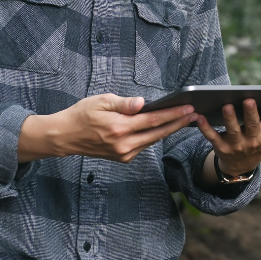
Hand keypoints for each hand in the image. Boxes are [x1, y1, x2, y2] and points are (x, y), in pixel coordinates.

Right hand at [18, 94, 196, 162]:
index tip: (188, 108)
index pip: (152, 120)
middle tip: (195, 114)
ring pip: (152, 140)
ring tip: (184, 119)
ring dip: (169, 130)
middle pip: (158, 133)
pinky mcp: (123, 158)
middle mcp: (124, 144)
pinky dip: (154, 136)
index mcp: (119, 128)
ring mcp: (124, 153)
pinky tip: (164, 127)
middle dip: (178, 123)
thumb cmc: (82, 114)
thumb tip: (143, 103)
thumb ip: (124, 104)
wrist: (65, 137)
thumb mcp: (101, 101)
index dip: (172, 114)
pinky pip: (143, 145)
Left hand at [195, 96, 260, 176]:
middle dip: (251, 113)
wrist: (242, 166)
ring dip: (229, 118)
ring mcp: (238, 145)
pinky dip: (205, 128)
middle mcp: (255, 141)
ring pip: (233, 130)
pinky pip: (212, 137)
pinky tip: (199, 117)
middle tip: (249, 100)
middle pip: (253, 125)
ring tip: (226, 105)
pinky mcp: (221, 148)